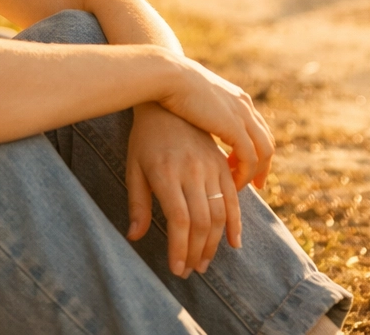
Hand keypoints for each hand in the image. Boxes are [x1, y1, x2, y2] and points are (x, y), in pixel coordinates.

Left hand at [126, 104, 242, 277]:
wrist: (167, 100)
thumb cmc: (145, 137)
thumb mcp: (133, 167)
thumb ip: (137, 203)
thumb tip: (134, 237)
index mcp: (166, 172)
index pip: (179, 220)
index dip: (180, 248)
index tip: (176, 268)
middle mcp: (191, 170)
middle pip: (201, 221)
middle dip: (196, 252)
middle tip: (190, 270)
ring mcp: (209, 165)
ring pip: (220, 213)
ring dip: (214, 243)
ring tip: (204, 261)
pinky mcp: (222, 163)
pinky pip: (234, 197)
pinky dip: (236, 222)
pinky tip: (233, 243)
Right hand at [159, 57, 274, 191]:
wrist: (169, 77)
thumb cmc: (170, 86)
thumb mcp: (195, 99)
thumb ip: (203, 110)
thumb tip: (196, 121)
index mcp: (236, 97)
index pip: (257, 128)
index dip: (255, 149)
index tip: (243, 166)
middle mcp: (245, 105)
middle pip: (266, 141)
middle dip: (263, 165)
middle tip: (256, 184)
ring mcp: (242, 115)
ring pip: (264, 152)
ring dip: (256, 172)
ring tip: (242, 186)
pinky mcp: (234, 127)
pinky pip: (250, 158)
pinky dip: (244, 173)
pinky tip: (232, 182)